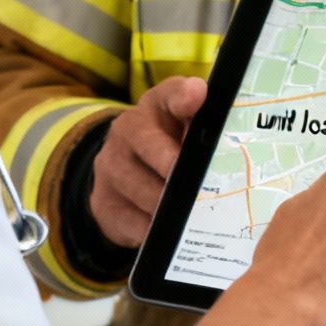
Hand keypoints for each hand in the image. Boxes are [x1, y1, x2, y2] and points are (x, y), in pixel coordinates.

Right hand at [90, 76, 205, 247]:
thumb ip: (208, 122)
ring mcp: (110, 167)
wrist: (124, 175)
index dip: (184, 96)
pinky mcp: (103, 203)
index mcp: (156, 105)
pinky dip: (154, 229)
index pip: (170, 94)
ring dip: (169, 204)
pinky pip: (132, 221)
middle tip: (197, 184)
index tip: (195, 98)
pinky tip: (171, 232)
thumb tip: (221, 123)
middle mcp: (126, 130)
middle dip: (173, 165)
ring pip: (143, 189)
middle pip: (150, 145)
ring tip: (193, 214)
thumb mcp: (189, 129)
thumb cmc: (171, 147)